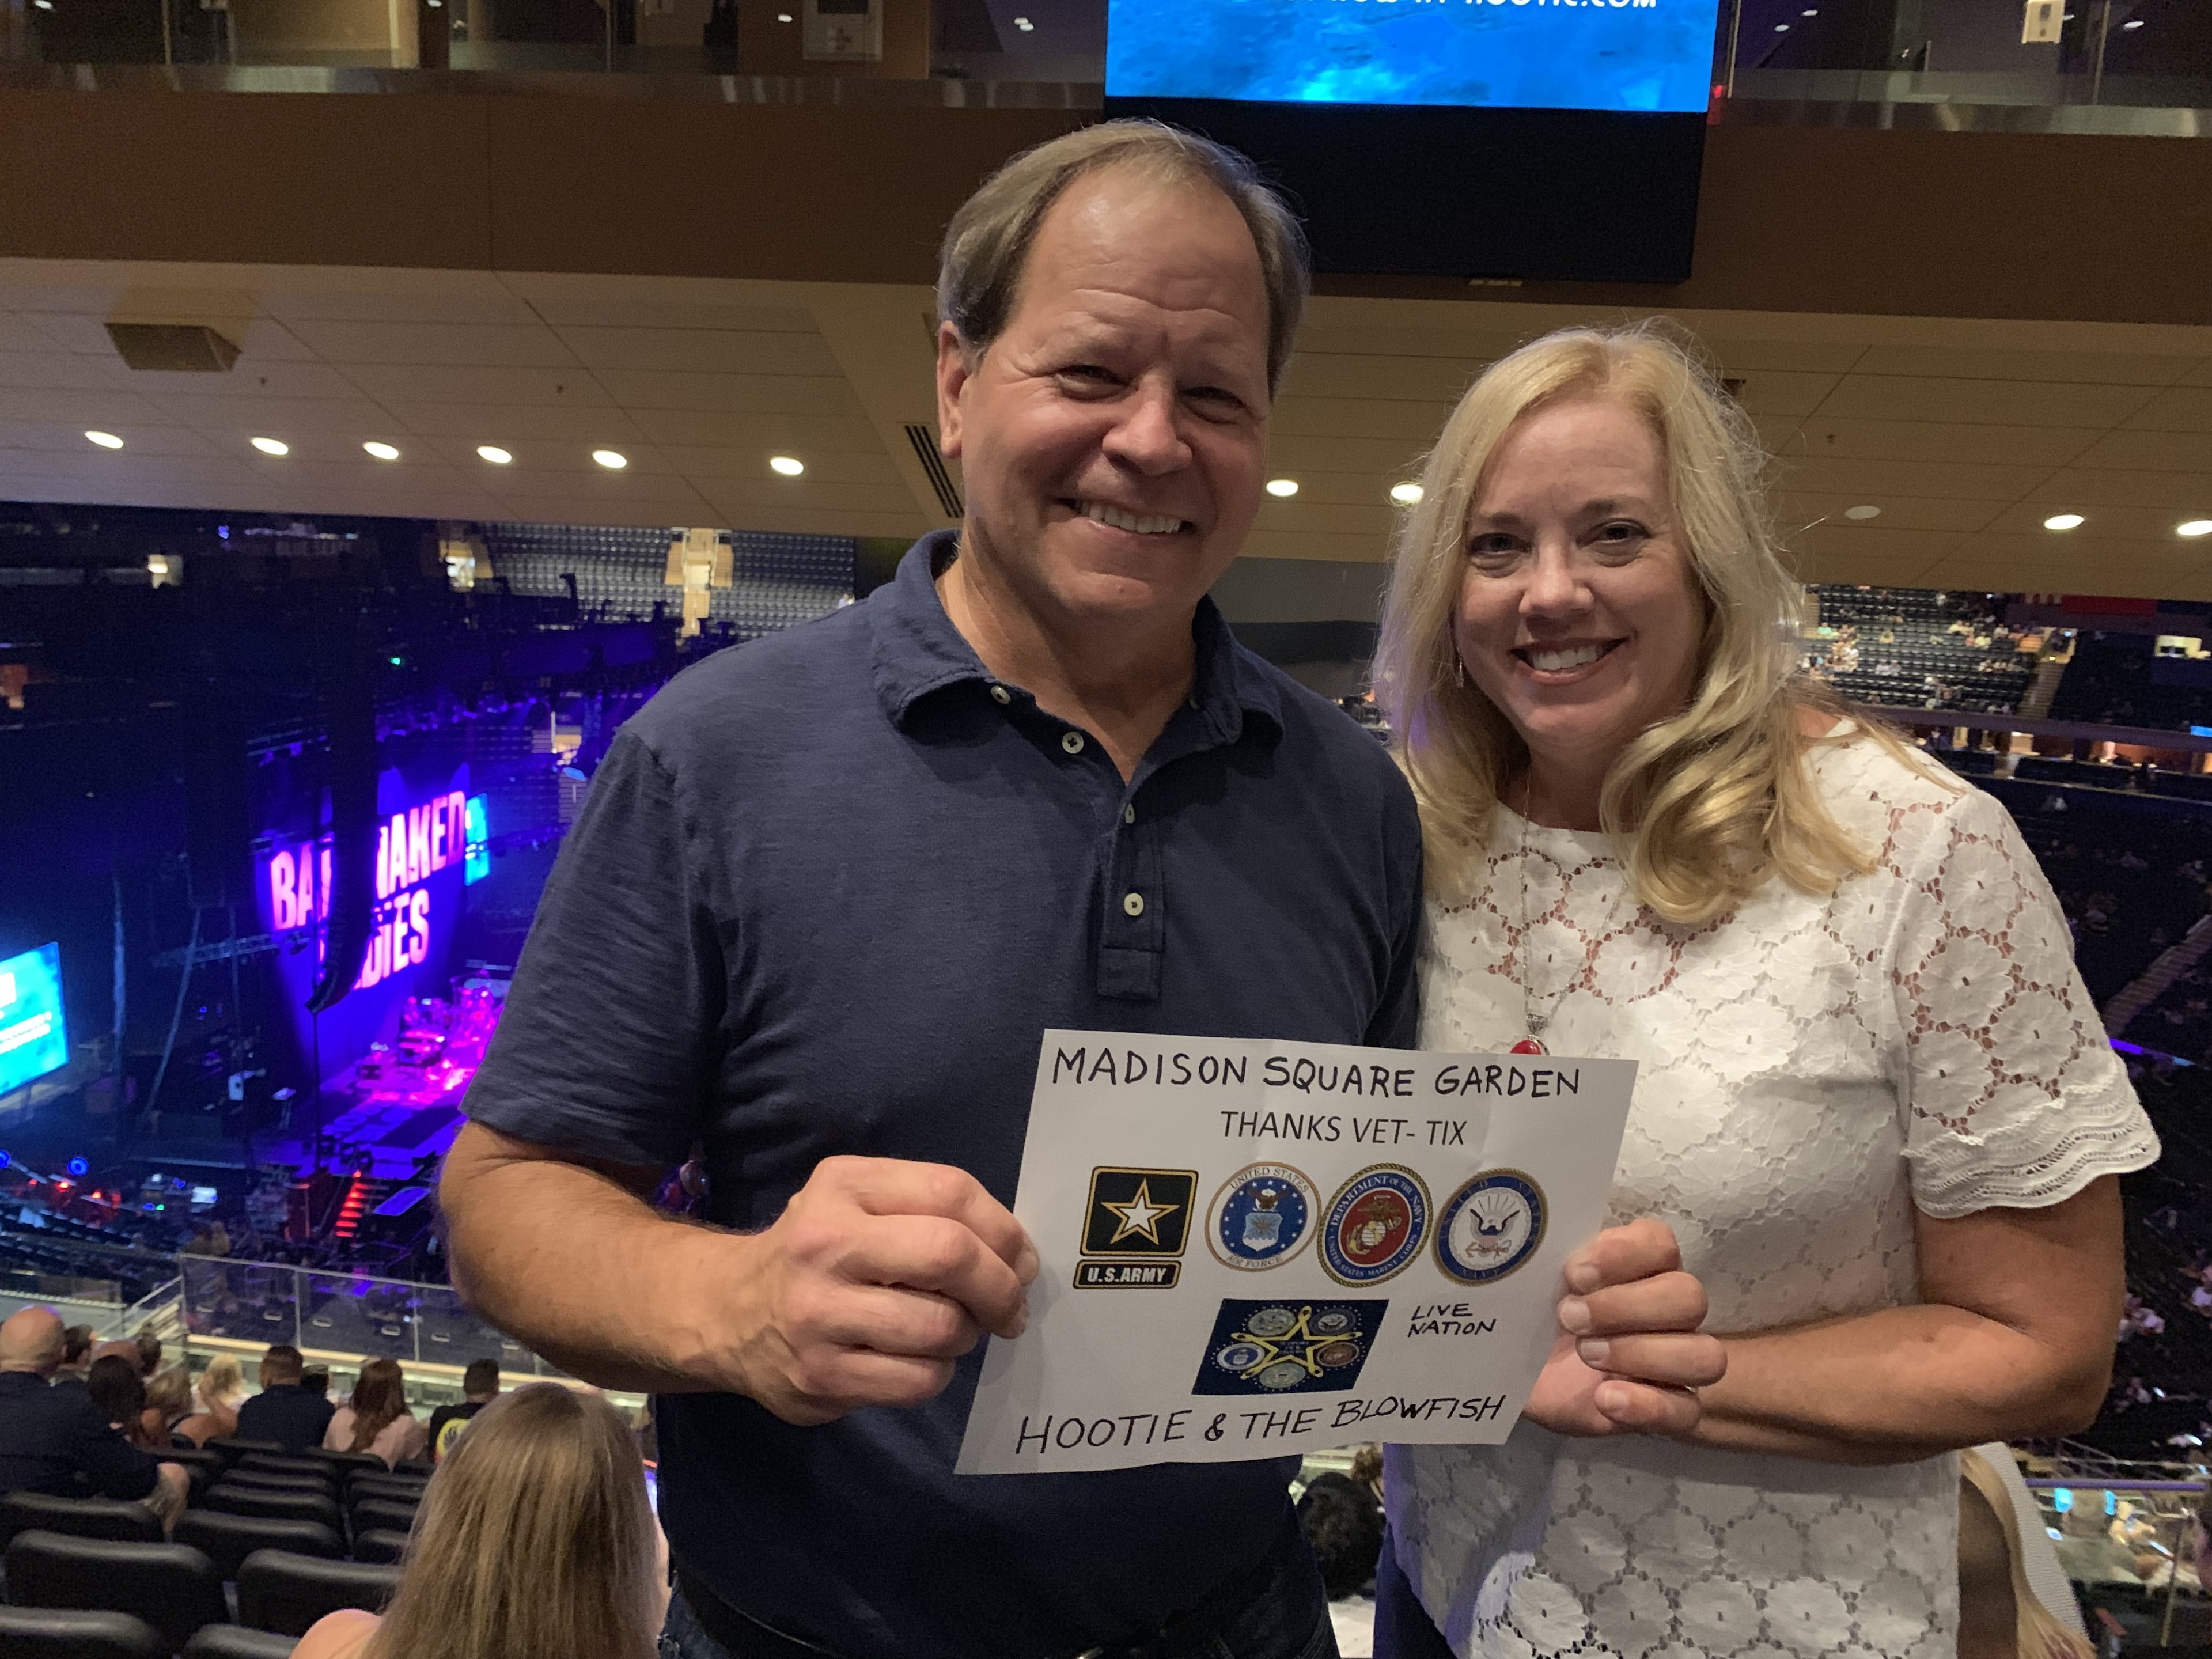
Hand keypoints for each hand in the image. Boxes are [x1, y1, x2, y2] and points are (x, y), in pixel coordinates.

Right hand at [715, 1155, 1037, 1425]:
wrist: (725, 1312)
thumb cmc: (816, 1251)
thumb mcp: (858, 1202)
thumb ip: (931, 1210)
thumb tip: (1018, 1258)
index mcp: (844, 1186)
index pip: (950, 1192)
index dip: (1004, 1229)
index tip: (1021, 1259)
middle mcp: (824, 1244)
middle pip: (950, 1254)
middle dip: (1000, 1286)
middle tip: (1011, 1307)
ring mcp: (818, 1314)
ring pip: (941, 1327)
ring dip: (966, 1334)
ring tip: (950, 1330)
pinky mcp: (819, 1376)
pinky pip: (918, 1381)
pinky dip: (936, 1373)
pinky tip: (917, 1360)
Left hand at [1521, 1217, 1723, 1438]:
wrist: (1516, 1372)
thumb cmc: (1531, 1315)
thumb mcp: (1533, 1280)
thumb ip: (1547, 1253)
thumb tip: (1541, 1237)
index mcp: (1639, 1265)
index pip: (1661, 1244)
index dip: (1623, 1255)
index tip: (1573, 1273)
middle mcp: (1668, 1308)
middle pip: (1689, 1297)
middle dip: (1625, 1306)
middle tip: (1570, 1316)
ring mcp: (1674, 1362)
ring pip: (1704, 1355)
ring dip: (1642, 1353)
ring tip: (1586, 1354)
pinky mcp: (1667, 1410)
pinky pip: (1686, 1410)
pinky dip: (1647, 1404)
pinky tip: (1604, 1397)